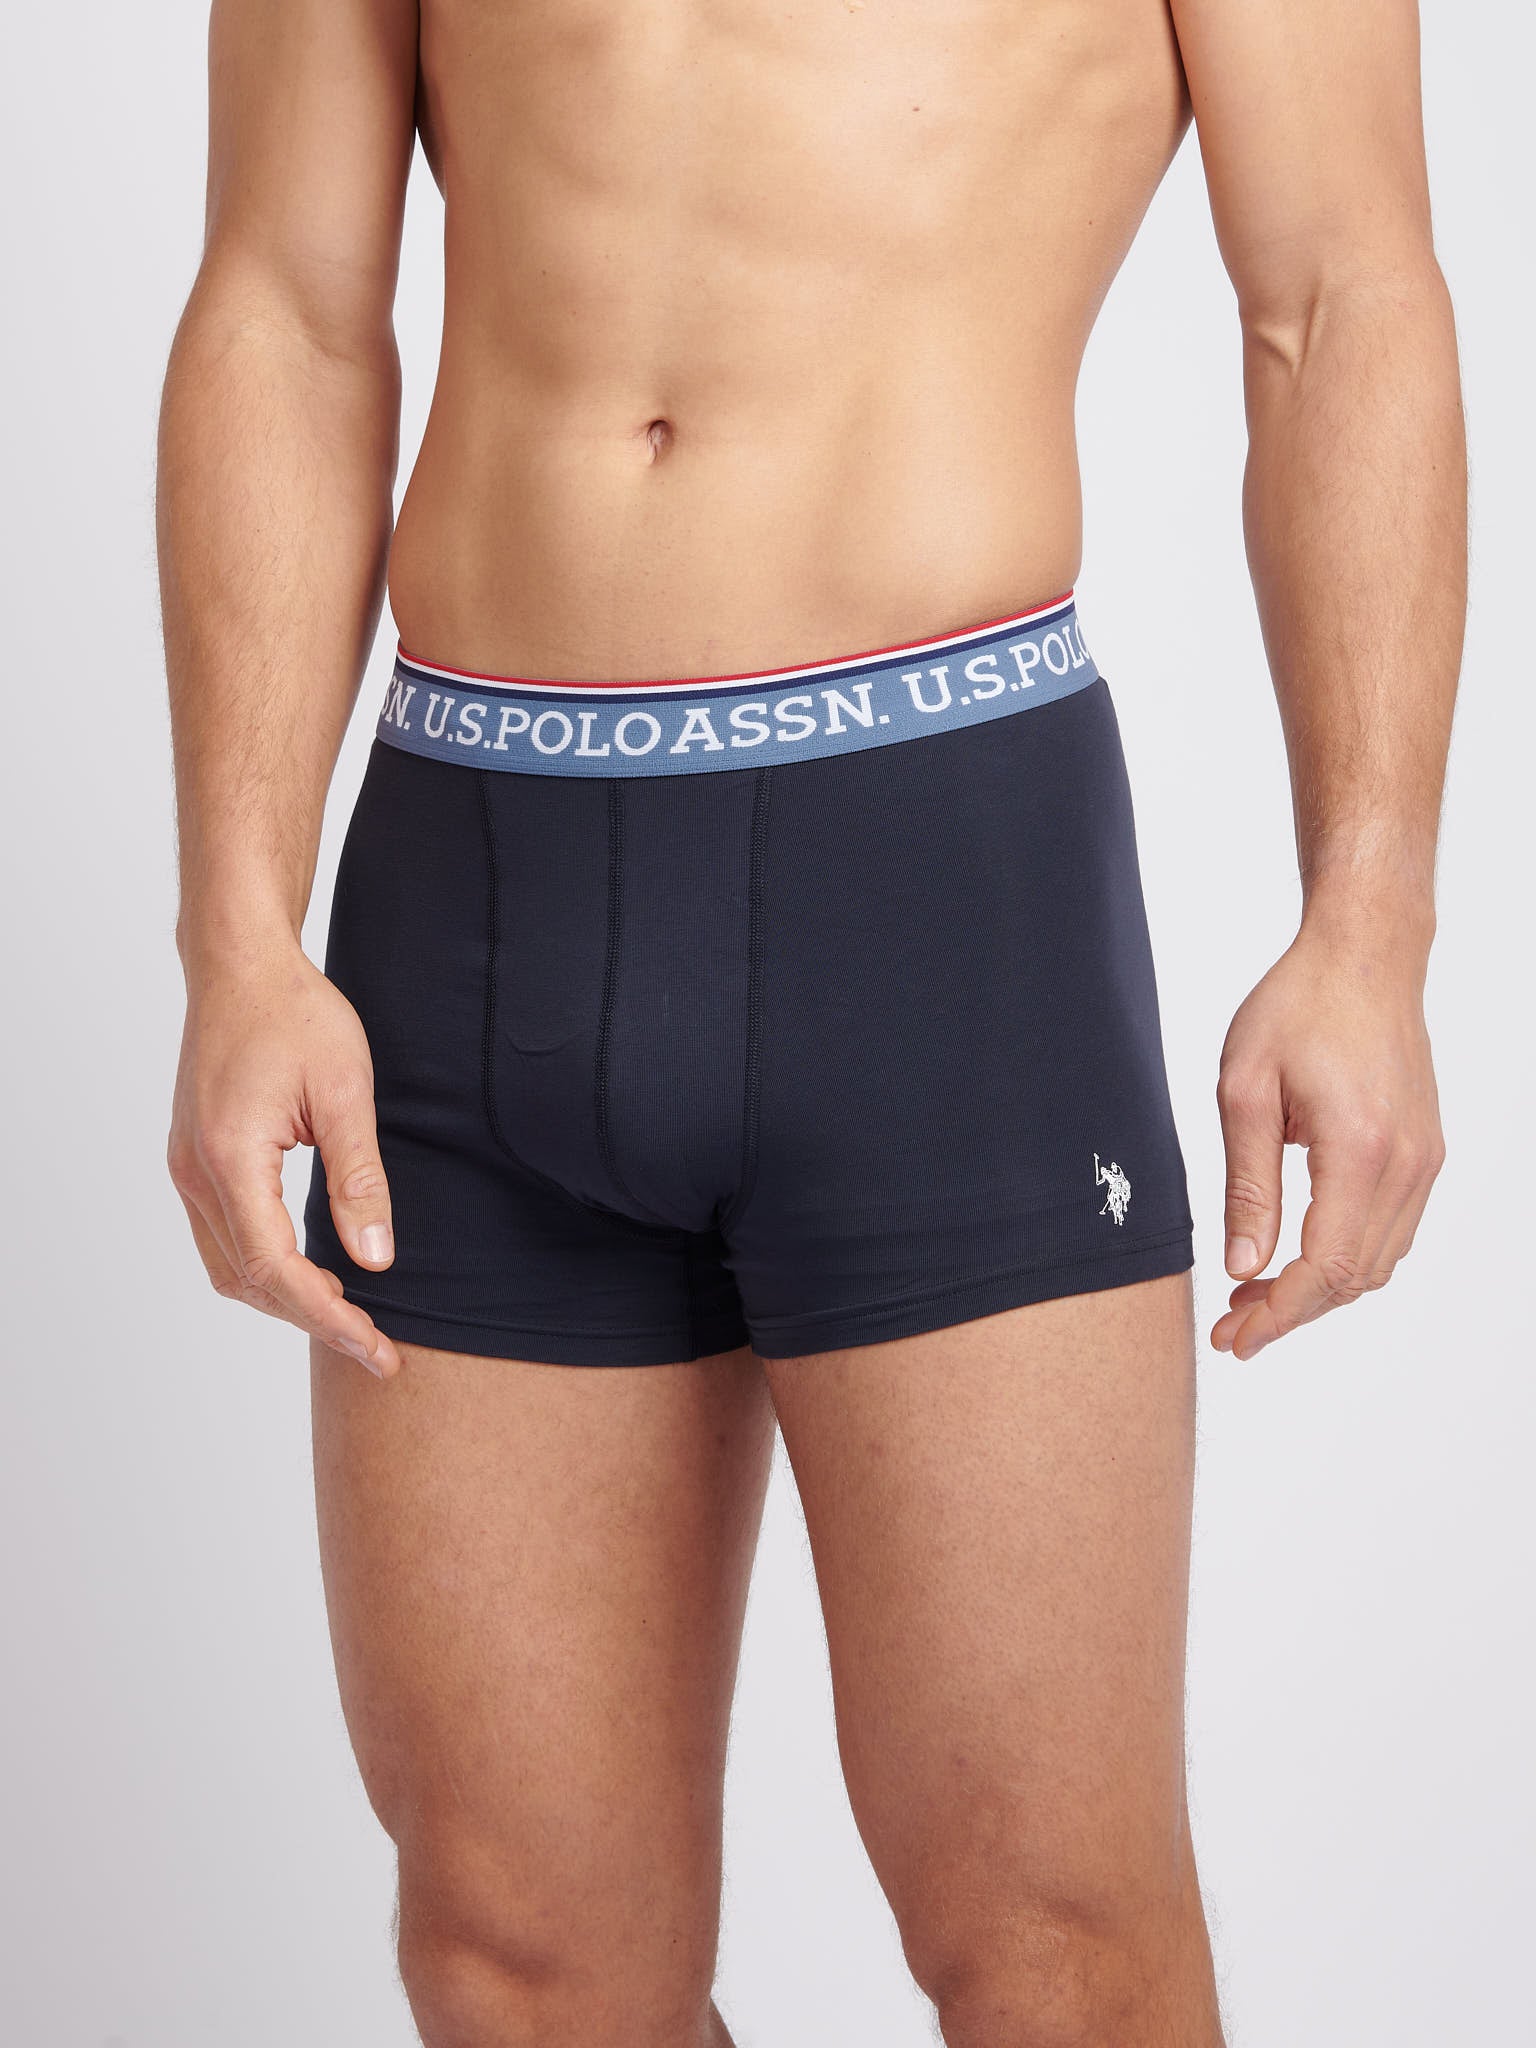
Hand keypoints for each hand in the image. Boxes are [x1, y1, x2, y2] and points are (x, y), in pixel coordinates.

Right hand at [168, 942, 401, 1377]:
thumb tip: (375, 1261)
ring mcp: (189, 1168)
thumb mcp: (347, 1092)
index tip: (378, 1348)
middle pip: (248, 1282)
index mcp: (230, 1159)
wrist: (240, 965)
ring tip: (352, 1319)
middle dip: (314, 1321)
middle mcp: (197, 1173)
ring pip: (230, 1268)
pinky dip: (266, 1269)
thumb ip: (360, 1179)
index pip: (277, 1269)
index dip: (330, 1318)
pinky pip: (224, 1237)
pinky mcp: (196, 1160)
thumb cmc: (296, 1014)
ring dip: (287, 1301)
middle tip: (377, 1350)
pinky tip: (312, 1274)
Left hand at [1212, 919, 1444, 1361]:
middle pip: (1355, 1278)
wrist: (1365, 956)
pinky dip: (1345, 1258)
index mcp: (1360, 1149)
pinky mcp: (1424, 1152)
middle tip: (1232, 1327)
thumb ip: (1247, 1187)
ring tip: (1254, 1296)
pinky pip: (1391, 1231)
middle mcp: (1406, 1163)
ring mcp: (1424, 1160)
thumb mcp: (1245, 1091)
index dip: (1278, 1315)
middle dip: (1291, 1313)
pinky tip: (1295, 1256)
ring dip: (1318, 1291)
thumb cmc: (1299, 1006)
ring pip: (1377, 1263)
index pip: (1325, 1267)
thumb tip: (1243, 1267)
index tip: (1235, 1337)